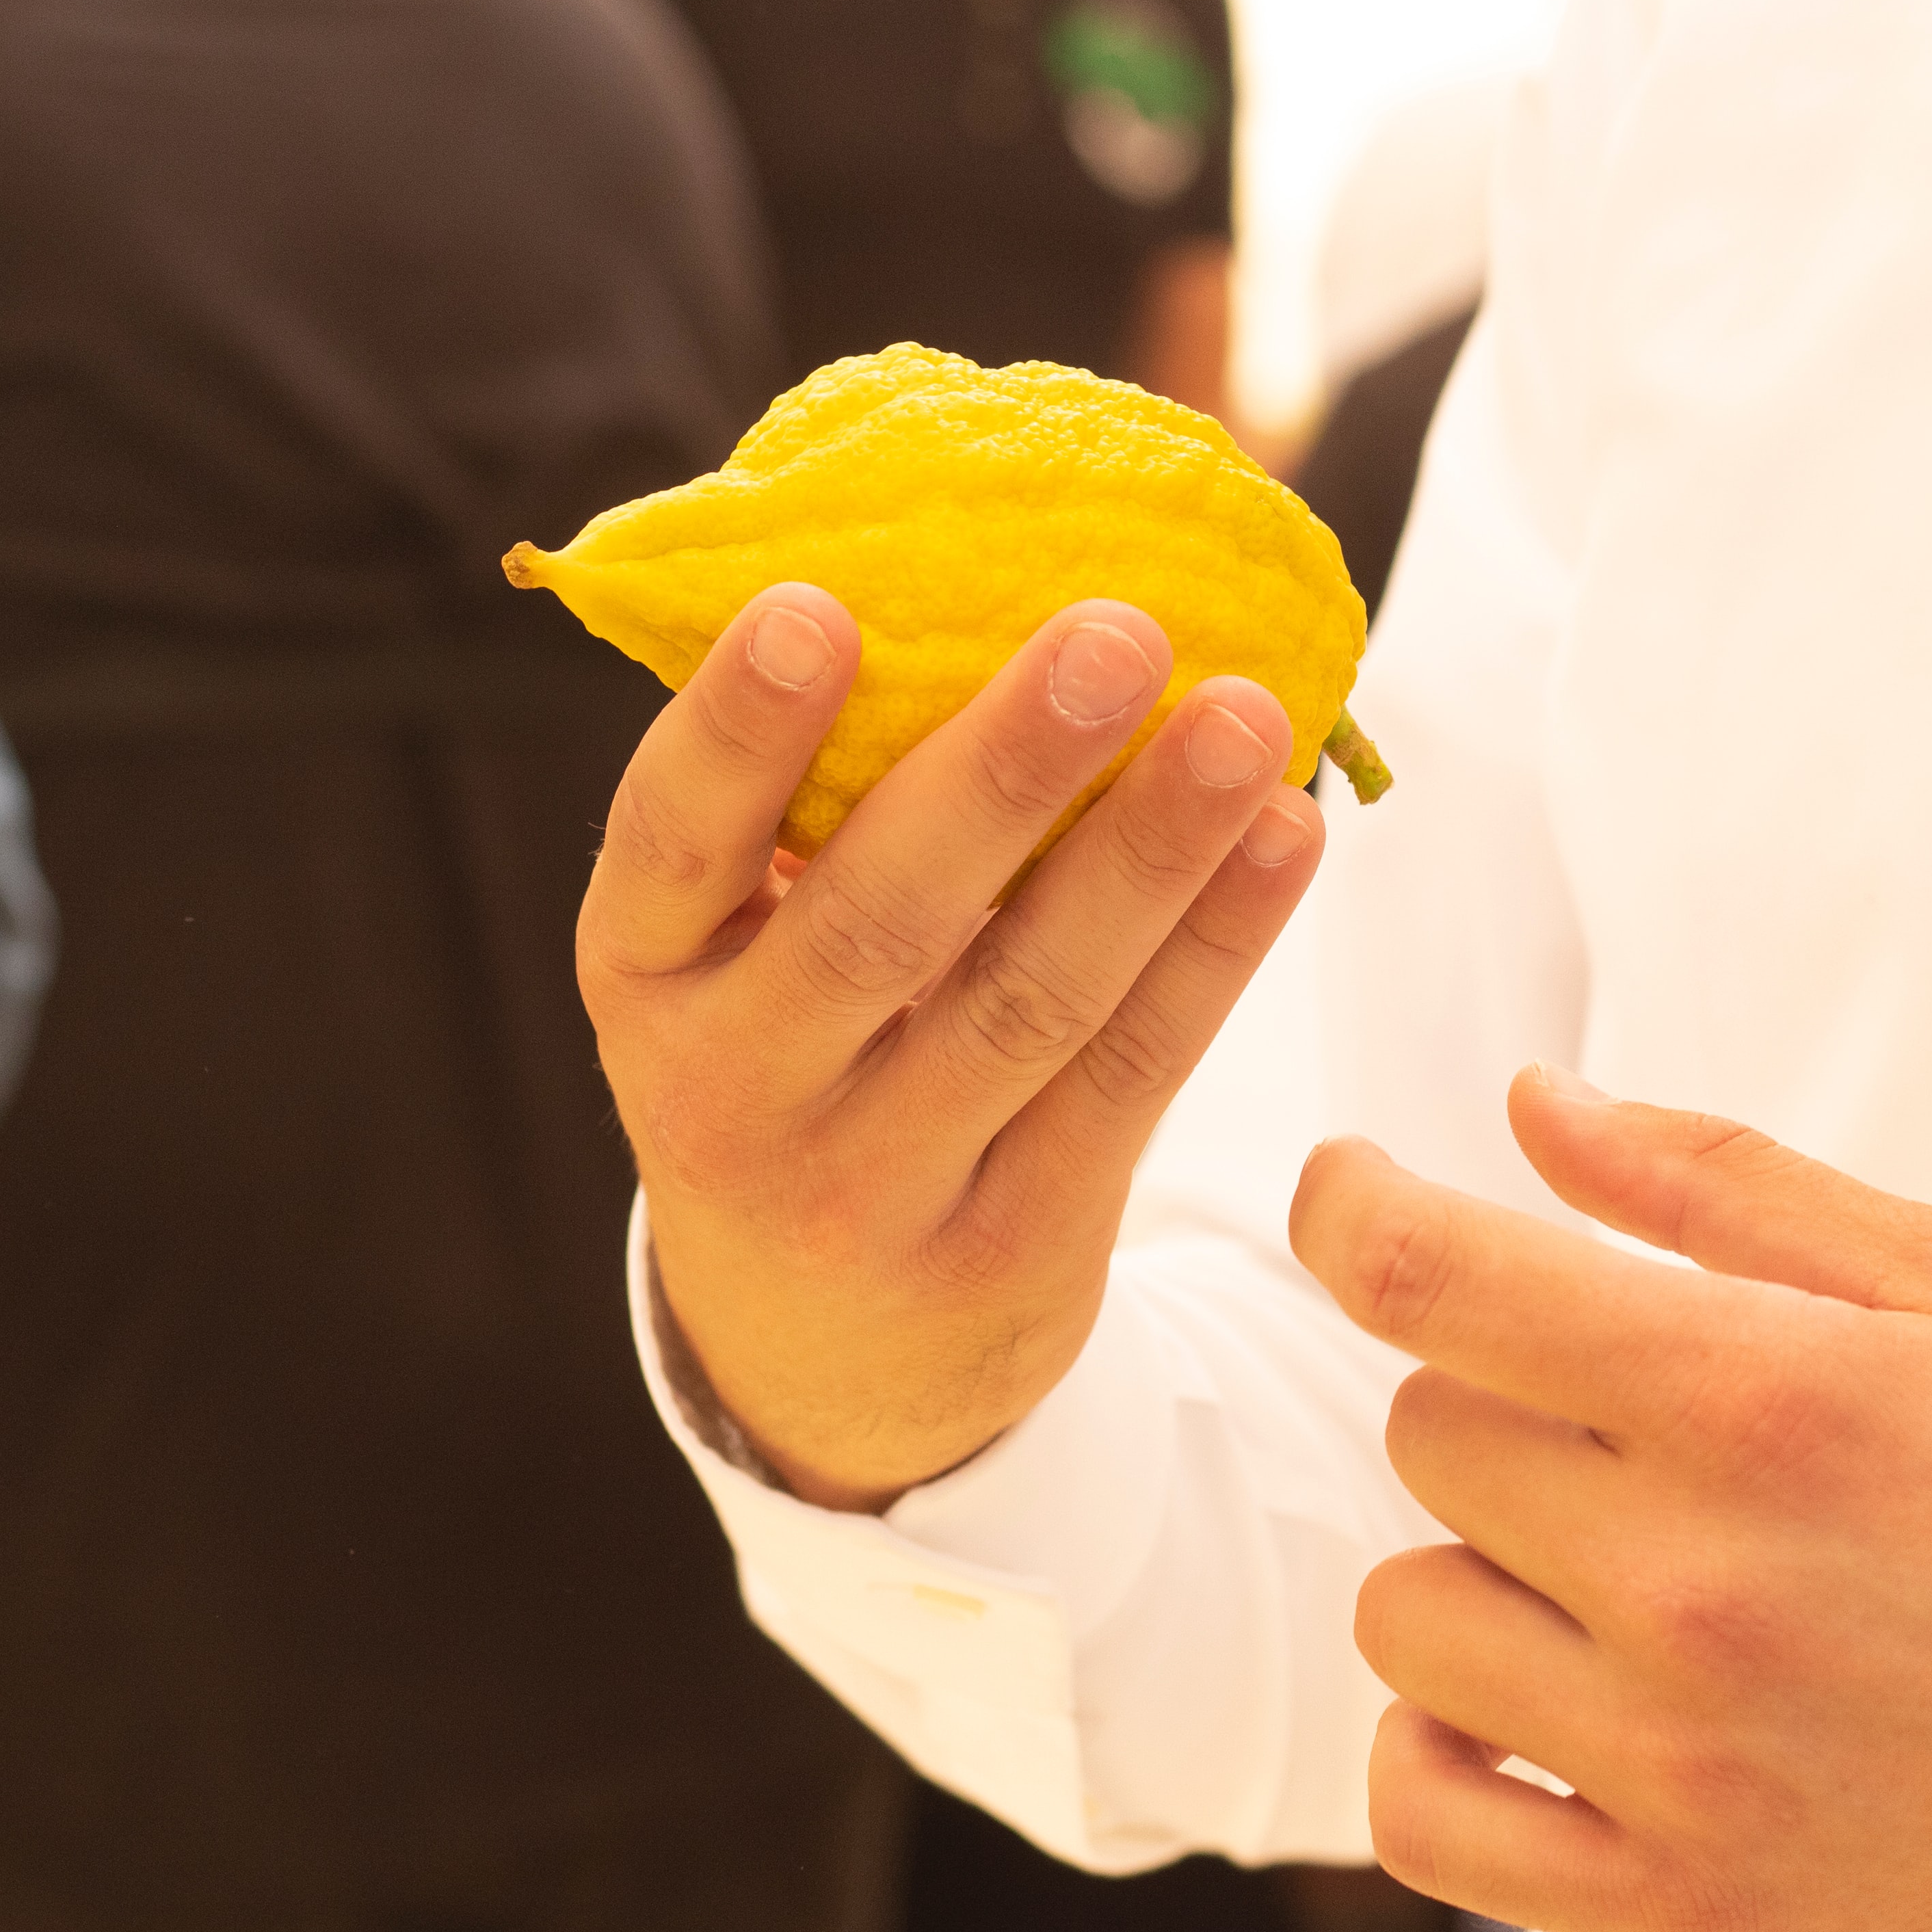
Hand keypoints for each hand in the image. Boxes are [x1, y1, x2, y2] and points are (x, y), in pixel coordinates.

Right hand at [583, 585, 1323, 1510]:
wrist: (820, 1360)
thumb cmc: (790, 1058)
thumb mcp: (729, 959)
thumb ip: (803, 808)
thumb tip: (960, 571)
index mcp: (646, 977)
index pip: (668, 844)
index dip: (735, 730)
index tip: (816, 604)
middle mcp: (734, 1092)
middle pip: (879, 924)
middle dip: (1006, 772)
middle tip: (1119, 632)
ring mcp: (873, 1188)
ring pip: (1032, 1003)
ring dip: (1153, 852)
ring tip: (1247, 719)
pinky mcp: (1013, 1251)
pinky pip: (1130, 1080)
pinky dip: (1216, 952)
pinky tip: (1286, 837)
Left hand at [1290, 1069, 1931, 1931]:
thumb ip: (1720, 1183)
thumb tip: (1533, 1107)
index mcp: (1759, 1401)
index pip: (1433, 1280)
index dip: (1351, 1211)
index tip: (1352, 1196)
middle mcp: (1694, 1580)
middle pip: (1430, 1434)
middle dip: (1502, 1400)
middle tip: (1626, 1429)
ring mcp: (1674, 1760)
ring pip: (1409, 1612)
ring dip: (1477, 1570)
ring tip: (1606, 1571)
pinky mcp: (1677, 1909)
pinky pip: (1424, 1814)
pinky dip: (1441, 1750)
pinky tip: (1530, 1706)